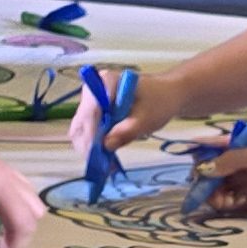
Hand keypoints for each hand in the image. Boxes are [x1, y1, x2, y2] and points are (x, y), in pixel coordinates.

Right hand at [66, 64, 182, 169]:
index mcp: (106, 81)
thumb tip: (105, 145)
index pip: (92, 110)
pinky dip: (93, 147)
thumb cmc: (159, 101)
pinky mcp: (93, 114)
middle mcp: (93, 90)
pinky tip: (103, 160)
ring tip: (103, 165)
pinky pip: (87, 132)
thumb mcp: (147, 119)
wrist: (166, 95)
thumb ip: (126, 131)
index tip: (97, 153)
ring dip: (89, 148)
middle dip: (88, 144)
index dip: (92, 133)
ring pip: (80, 129)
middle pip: (81, 120)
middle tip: (100, 165)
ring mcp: (91, 102)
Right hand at [199, 136, 246, 218]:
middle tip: (205, 190)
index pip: (211, 145)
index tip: (193, 168)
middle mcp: (240, 162)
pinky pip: (226, 203)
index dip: (198, 154)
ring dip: (211, 193)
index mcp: (243, 144)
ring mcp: (245, 182)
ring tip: (220, 200)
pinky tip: (229, 205)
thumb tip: (205, 168)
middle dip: (202, 178)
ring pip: (215, 187)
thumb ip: (235, 158)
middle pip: (208, 168)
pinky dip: (221, 204)